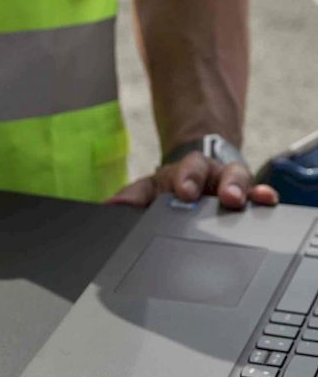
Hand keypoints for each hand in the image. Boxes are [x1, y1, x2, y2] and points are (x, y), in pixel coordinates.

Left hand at [109, 151, 277, 208]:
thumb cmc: (170, 189)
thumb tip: (110, 206)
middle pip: (223, 173)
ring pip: (244, 182)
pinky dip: (263, 198)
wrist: (191, 183)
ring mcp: (232, 187)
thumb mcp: (150, 190)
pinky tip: (267, 201)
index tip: (185, 191)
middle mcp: (214, 176)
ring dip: (245, 191)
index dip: (188, 179)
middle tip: (225, 197)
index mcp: (188, 173)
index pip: (190, 170)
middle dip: (225, 184)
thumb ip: (132, 198)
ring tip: (246, 202)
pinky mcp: (246, 200)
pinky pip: (258, 196)